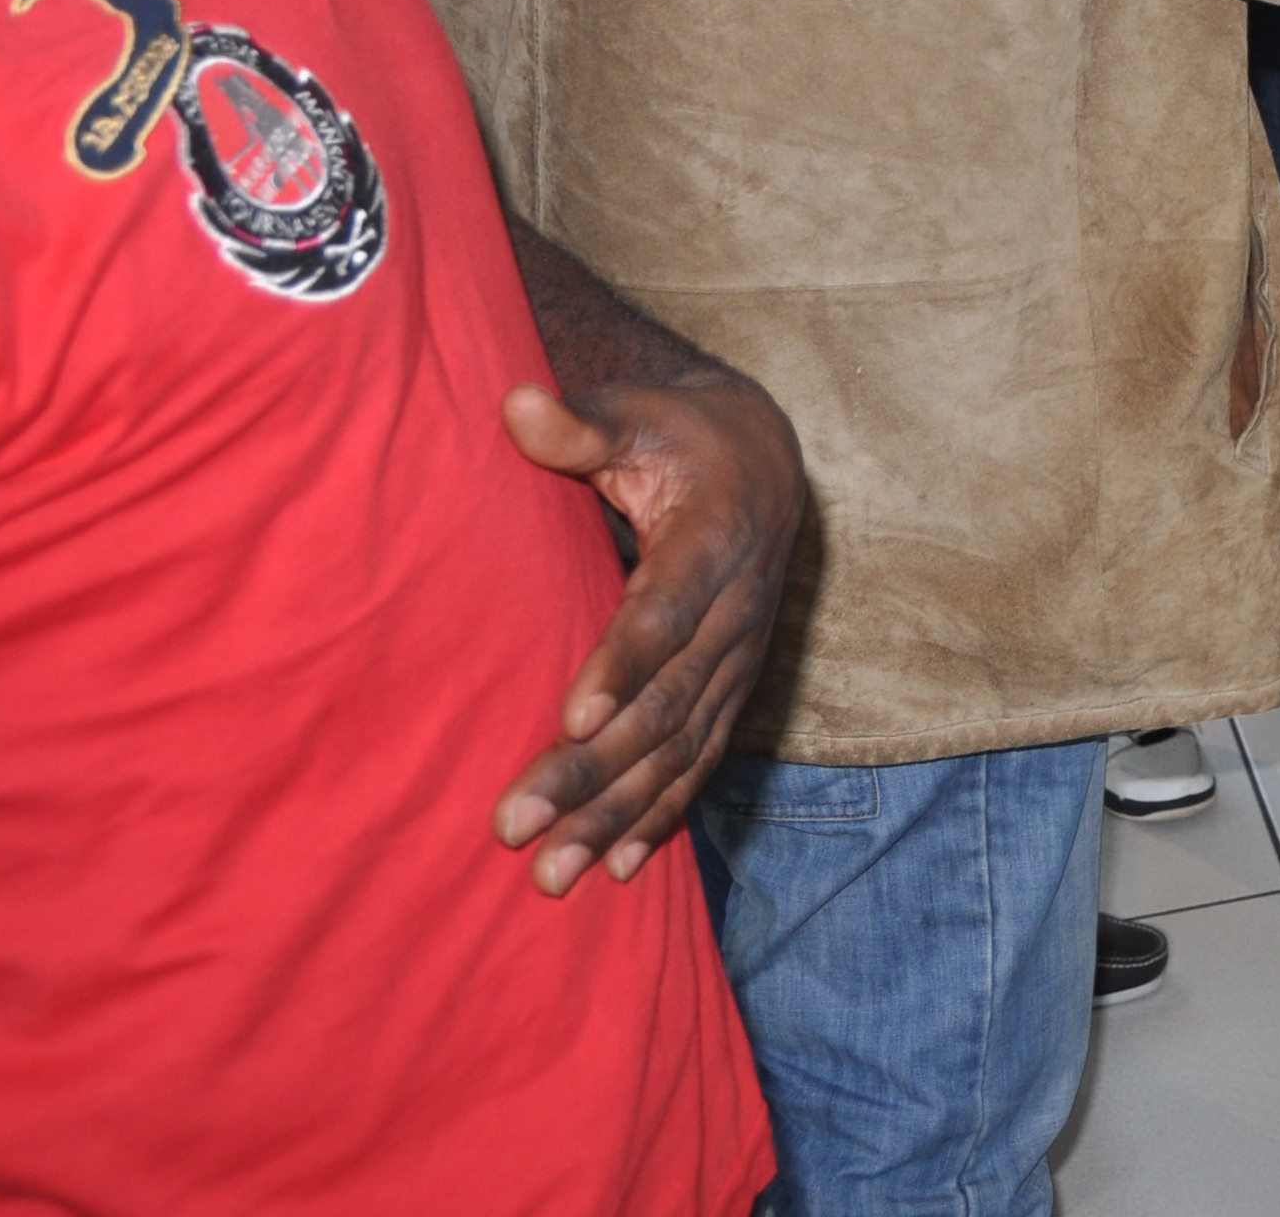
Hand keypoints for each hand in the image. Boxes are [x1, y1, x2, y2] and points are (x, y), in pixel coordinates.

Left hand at [495, 370, 805, 893]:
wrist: (765, 462)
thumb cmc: (679, 434)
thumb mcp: (635, 412)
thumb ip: (578, 422)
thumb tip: (514, 404)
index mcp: (714, 541)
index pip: (666, 610)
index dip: (622, 664)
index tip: (569, 718)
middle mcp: (737, 614)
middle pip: (663, 703)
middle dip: (591, 771)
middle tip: (516, 824)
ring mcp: (739, 660)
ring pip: (679, 749)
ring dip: (616, 815)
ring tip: (551, 875)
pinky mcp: (732, 690)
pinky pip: (702, 762)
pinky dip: (663, 817)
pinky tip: (618, 868)